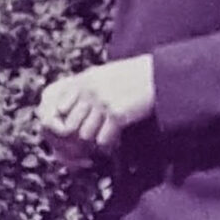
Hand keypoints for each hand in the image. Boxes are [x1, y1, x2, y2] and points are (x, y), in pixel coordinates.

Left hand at [37, 56, 154, 158]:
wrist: (159, 77)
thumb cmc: (132, 78)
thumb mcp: (102, 76)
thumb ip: (84, 89)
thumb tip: (64, 109)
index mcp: (84, 80)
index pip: (60, 108)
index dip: (67, 121)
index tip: (78, 127)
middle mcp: (90, 90)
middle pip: (71, 125)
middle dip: (79, 134)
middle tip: (91, 138)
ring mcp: (102, 102)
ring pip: (85, 135)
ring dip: (95, 139)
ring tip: (107, 135)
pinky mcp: (117, 114)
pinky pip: (102, 140)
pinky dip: (109, 143)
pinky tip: (118, 138)